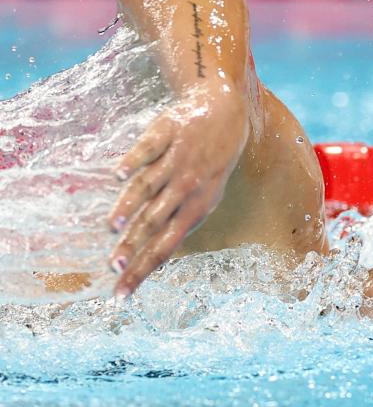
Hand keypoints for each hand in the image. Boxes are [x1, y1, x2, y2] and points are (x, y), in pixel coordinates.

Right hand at [106, 84, 249, 297]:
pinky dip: (134, 161)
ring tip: (113, 226)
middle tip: (113, 266)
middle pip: (156, 221)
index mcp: (196, 208)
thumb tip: (153, 259)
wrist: (225, 112)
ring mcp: (178, 159)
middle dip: (134, 245)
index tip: (121, 294)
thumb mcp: (204, 198)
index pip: (167, 246)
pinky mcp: (167, 132)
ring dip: (131, 205)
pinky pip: (148, 149)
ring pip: (151, 186)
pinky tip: (119, 175)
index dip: (144, 270)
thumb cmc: (210, 165)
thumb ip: (178, 224)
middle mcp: (187, 186)